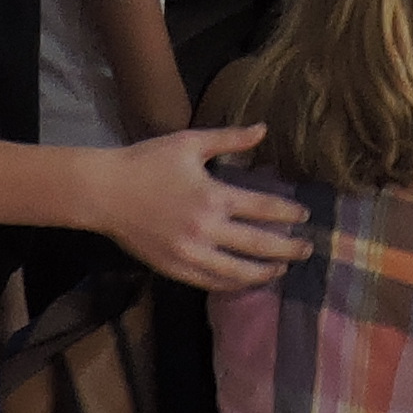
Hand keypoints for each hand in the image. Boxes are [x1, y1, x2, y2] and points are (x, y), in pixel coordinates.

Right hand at [95, 124, 315, 290]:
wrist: (104, 192)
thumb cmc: (147, 162)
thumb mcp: (190, 143)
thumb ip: (230, 139)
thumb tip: (263, 129)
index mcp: (214, 196)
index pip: (263, 208)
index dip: (288, 213)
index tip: (305, 216)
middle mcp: (207, 229)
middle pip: (258, 245)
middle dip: (288, 249)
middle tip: (307, 250)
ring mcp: (191, 254)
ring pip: (238, 271)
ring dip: (264, 271)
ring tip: (281, 269)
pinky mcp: (175, 269)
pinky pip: (211, 282)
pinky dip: (233, 284)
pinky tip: (245, 280)